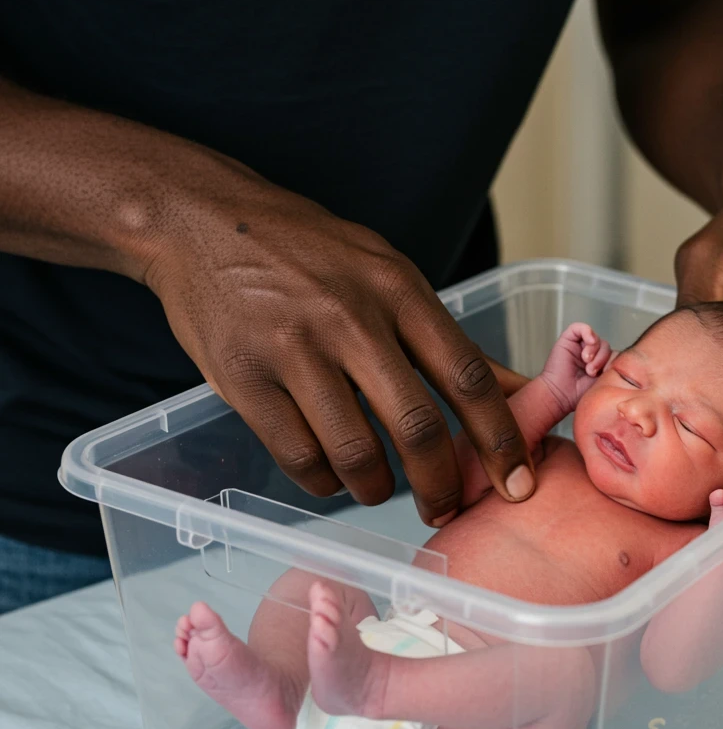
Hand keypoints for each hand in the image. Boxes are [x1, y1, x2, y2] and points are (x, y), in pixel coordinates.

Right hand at [146, 175, 533, 525]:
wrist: (202, 220)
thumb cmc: (308, 252)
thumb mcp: (387, 272)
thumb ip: (445, 336)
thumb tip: (514, 390)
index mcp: (397, 288)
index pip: (467, 375)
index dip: (498, 438)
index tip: (515, 482)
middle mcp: (350, 317)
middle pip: (417, 426)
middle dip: (440, 484)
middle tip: (442, 509)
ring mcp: (293, 348)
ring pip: (355, 452)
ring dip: (378, 488)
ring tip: (380, 487)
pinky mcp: (242, 377)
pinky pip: (298, 456)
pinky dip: (323, 482)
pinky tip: (330, 475)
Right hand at [540, 323, 612, 413]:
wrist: (558, 396)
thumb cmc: (577, 394)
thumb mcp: (602, 383)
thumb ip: (612, 371)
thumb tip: (625, 363)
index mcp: (599, 364)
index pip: (613, 355)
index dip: (612, 363)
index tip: (604, 376)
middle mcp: (589, 354)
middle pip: (606, 346)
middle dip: (602, 359)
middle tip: (592, 372)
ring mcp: (579, 346)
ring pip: (596, 338)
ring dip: (595, 351)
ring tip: (586, 363)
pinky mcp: (568, 339)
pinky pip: (581, 327)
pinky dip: (588, 333)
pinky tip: (588, 342)